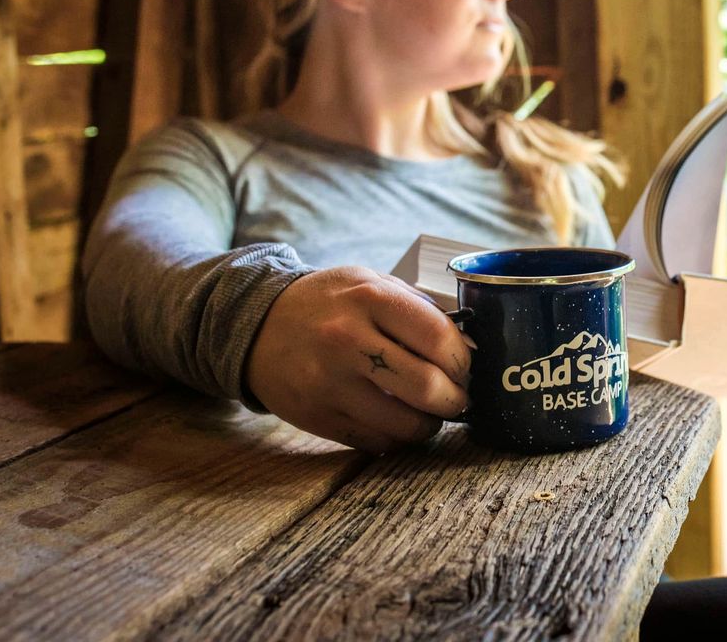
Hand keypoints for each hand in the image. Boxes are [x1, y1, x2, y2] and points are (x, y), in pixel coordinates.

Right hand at [245, 266, 471, 452]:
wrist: (258, 324)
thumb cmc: (331, 303)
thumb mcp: (371, 283)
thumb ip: (419, 309)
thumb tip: (469, 347)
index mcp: (370, 298)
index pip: (439, 338)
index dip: (463, 360)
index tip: (464, 368)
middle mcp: (348, 339)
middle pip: (428, 387)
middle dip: (455, 400)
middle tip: (456, 399)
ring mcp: (329, 382)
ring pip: (405, 424)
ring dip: (429, 425)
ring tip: (429, 413)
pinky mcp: (316, 416)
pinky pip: (376, 441)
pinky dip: (396, 437)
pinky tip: (396, 420)